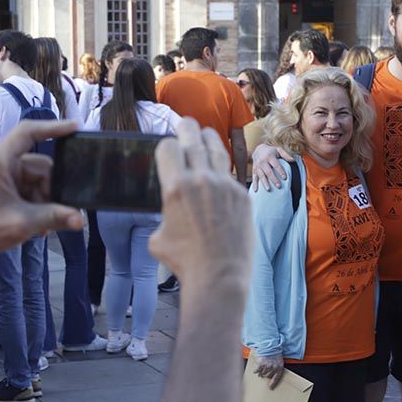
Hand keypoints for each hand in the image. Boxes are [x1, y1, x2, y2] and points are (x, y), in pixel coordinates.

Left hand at [0, 120, 84, 256]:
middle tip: (59, 212)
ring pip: (36, 180)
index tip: (75, 127)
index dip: (53, 127)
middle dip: (52, 189)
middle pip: (40, 165)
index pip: (28, 132)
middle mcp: (0, 163)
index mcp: (0, 161)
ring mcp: (0, 176)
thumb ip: (54, 218)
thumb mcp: (22, 223)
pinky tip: (37, 224)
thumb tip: (81, 220)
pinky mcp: (1, 188)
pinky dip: (35, 204)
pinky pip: (27, 189)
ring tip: (44, 225)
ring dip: (44, 201)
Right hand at [148, 119, 251, 299]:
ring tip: (204, 134)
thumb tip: (168, 209)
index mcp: (175, 187)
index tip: (168, 150)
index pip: (168, 146)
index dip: (166, 146)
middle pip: (192, 137)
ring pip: (216, 147)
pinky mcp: (242, 194)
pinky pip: (231, 171)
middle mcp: (201, 180)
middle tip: (185, 125)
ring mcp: (225, 185)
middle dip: (186, 128)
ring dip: (208, 137)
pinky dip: (222, 167)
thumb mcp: (158, 236)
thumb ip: (164, 213)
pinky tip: (219, 167)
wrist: (219, 276)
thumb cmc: (184, 261)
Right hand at [250, 143, 293, 190]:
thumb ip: (285, 155)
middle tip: (279, 186)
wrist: (258, 150)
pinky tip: (256, 190)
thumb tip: (293, 160)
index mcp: (269, 156)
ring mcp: (257, 166)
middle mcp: (262, 161)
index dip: (280, 171)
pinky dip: (254, 184)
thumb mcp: (278, 149)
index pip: (276, 165)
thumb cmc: (271, 151)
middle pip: (268, 172)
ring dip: (265, 183)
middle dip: (274, 179)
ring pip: (261, 175)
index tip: (285, 178)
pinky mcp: (254, 170)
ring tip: (269, 189)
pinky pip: (254, 178)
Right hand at [254, 355, 285, 389]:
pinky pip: (257, 370)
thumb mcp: (280, 363)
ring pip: (262, 373)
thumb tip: (272, 377)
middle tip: (263, 375)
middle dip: (266, 375)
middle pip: (268, 376)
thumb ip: (277, 370)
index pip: (276, 378)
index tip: (270, 388)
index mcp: (279, 368)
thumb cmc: (276, 355)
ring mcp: (267, 366)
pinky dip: (256, 371)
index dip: (273, 384)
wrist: (272, 347)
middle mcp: (273, 368)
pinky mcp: (261, 364)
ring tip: (260, 372)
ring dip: (261, 373)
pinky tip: (256, 371)